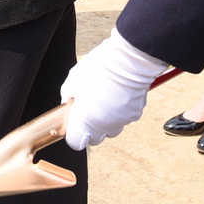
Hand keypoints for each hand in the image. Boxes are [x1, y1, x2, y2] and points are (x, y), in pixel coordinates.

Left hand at [59, 29, 169, 149]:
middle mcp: (105, 126)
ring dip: (105, 119)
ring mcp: (122, 122)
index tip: (72, 123)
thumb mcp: (72, 81)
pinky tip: (116, 94)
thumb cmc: (99, 69)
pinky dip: (119, 110)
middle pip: (95, 138)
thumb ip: (68, 98)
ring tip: (103, 98)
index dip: (73, 133)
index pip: (76, 142)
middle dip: (89, 127)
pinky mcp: (135, 114)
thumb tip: (69, 104)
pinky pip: (124, 118)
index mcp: (86, 121)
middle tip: (86, 109)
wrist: (128, 60)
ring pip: (111, 128)